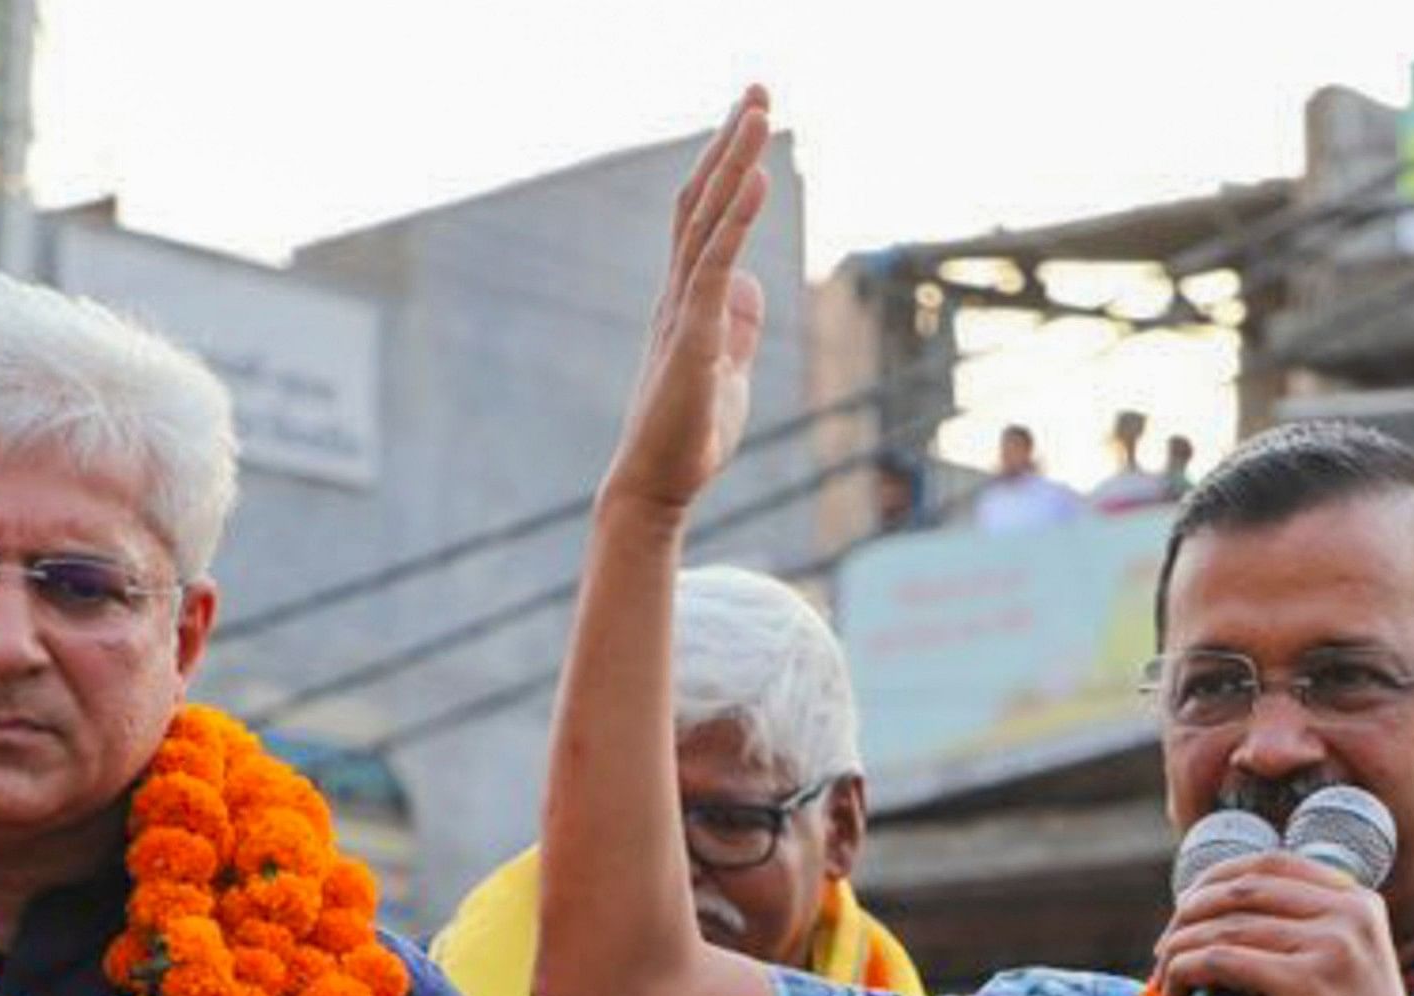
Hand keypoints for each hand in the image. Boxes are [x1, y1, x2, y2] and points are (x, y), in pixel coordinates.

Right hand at [605, 89, 770, 520]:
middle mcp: (678, 294)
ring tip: (758, 110)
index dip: (727, 167)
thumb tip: (749, 285)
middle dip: (730, 142)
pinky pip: (714, 265)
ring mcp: (681, 312)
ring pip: (706, 220)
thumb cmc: (688, 438)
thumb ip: (737, 326)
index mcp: (687, 300)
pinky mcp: (692, 338)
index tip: (750, 121)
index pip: (706, 218)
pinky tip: (757, 177)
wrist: (655, 489)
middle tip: (758, 89)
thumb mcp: (727, 371)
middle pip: (703, 200)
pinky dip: (736, 217)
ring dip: (733, 161)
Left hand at [1148, 853, 1413, 995]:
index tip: (1185, 910)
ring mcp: (1332, 942)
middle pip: (1242, 888)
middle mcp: (1348, 911)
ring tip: (1164, 978)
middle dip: (1189, 914)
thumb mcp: (1339, 970)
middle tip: (1164, 949)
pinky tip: (1177, 992)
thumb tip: (1211, 924)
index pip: (1269, 864)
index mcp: (1356, 900)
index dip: (1215, 879)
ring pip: (1226, 925)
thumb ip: (1298, 938)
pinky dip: (1188, 971)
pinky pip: (1224, 960)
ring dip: (1180, 949)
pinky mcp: (1309, 980)